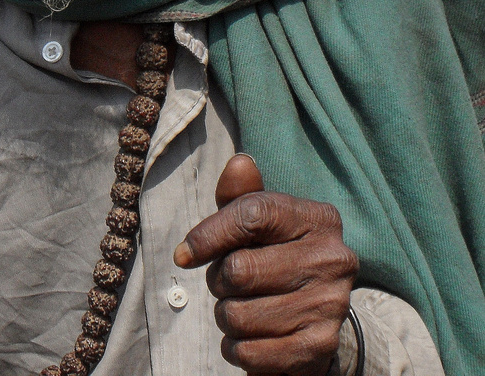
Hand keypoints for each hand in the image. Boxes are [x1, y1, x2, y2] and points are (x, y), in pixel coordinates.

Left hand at [174, 155, 357, 374]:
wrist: (320, 313)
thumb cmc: (277, 254)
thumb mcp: (262, 220)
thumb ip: (242, 194)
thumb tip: (238, 165)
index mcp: (319, 218)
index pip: (252, 215)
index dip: (209, 234)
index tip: (185, 253)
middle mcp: (332, 259)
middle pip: (239, 269)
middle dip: (218, 280)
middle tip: (226, 282)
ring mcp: (330, 305)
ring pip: (238, 315)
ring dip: (225, 316)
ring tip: (240, 309)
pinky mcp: (319, 348)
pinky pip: (249, 352)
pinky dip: (235, 348)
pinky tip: (247, 337)